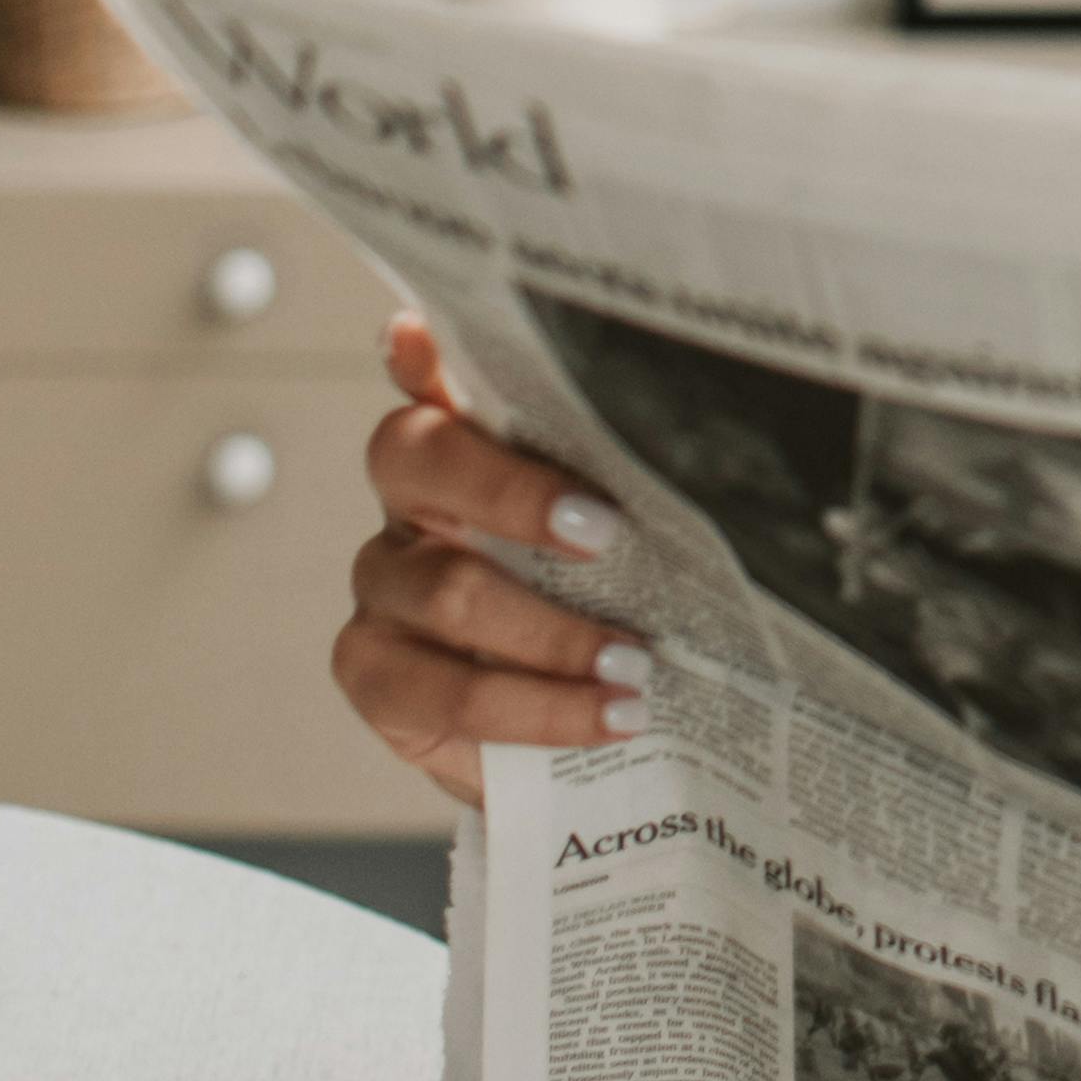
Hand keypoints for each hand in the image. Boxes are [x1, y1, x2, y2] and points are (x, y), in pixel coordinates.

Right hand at [332, 317, 648, 808]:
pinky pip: (446, 690)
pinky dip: (540, 709)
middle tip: (608, 533)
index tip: (425, 337)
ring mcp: (383, 585)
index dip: (421, 357)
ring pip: (448, 590)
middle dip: (514, 491)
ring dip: (554, 633)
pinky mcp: (373, 672)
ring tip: (637, 665)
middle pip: (417, 458)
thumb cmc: (607, 608)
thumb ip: (628, 484)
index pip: (426, 377)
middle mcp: (409, 502)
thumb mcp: (630, 543)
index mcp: (464, 448)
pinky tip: (607, 715)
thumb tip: (706, 437)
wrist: (575, 742)